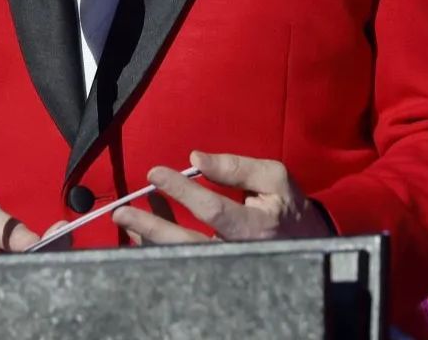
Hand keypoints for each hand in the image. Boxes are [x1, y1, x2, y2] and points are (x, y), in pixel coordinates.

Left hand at [112, 151, 331, 244]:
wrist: (305, 242)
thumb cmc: (287, 206)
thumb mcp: (274, 178)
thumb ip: (236, 167)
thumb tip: (196, 158)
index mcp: (256, 227)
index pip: (212, 210)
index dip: (182, 191)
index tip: (156, 173)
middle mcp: (238, 252)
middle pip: (187, 244)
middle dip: (152, 228)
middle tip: (122, 212)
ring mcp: (225, 265)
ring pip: (180, 257)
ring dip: (148, 239)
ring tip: (124, 221)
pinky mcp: (216, 270)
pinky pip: (181, 260)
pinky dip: (157, 246)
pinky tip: (139, 231)